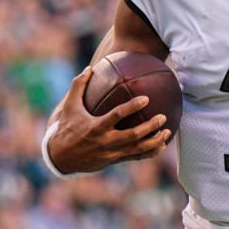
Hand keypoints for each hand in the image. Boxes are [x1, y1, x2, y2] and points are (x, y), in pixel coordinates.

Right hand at [44, 65, 170, 174]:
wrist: (61, 157)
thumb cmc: (67, 128)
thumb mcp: (69, 107)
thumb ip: (78, 86)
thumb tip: (89, 67)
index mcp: (96, 127)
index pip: (117, 116)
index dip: (132, 107)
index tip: (146, 99)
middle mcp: (106, 141)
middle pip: (133, 135)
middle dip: (150, 127)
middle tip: (163, 117)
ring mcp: (112, 153)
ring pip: (137, 149)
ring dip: (154, 141)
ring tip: (168, 132)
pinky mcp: (115, 160)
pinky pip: (136, 157)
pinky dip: (150, 152)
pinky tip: (162, 146)